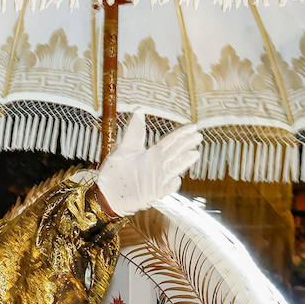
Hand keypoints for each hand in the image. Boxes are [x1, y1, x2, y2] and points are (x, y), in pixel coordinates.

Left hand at [71, 113, 201, 216]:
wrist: (106, 192)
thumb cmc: (116, 171)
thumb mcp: (125, 148)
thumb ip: (134, 132)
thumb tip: (139, 110)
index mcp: (152, 154)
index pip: (171, 141)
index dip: (182, 134)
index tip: (194, 126)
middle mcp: (157, 166)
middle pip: (175, 152)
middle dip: (186, 145)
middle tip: (198, 136)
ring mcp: (156, 180)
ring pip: (173, 169)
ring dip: (184, 162)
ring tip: (194, 154)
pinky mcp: (151, 193)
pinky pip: (164, 189)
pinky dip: (170, 186)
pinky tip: (176, 180)